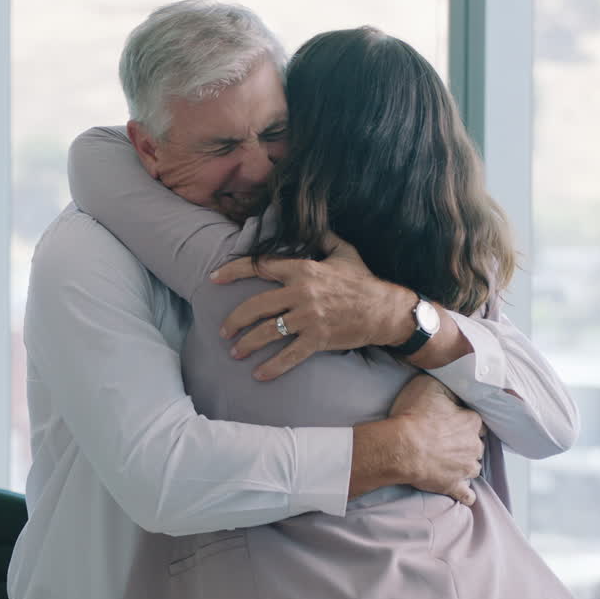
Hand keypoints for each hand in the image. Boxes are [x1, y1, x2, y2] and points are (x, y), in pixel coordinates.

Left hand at [211, 235, 415, 380]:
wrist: (385, 310)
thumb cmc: (364, 280)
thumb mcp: (344, 252)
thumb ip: (325, 238)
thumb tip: (314, 223)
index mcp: (303, 268)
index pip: (260, 266)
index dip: (233, 271)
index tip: (214, 278)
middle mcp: (301, 292)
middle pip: (256, 305)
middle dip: (234, 319)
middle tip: (223, 330)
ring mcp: (308, 317)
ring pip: (267, 332)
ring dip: (247, 344)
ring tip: (235, 352)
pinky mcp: (318, 338)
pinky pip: (289, 355)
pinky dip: (272, 367)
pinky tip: (259, 375)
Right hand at [351, 374, 484, 504]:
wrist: (401, 448)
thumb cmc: (413, 415)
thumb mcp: (429, 386)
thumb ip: (447, 386)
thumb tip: (456, 388)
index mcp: (471, 422)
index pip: (476, 421)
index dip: (464, 420)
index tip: (453, 421)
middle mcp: (473, 446)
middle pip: (476, 445)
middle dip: (466, 443)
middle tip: (449, 442)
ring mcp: (465, 468)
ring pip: (473, 467)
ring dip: (466, 465)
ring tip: (452, 463)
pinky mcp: (453, 486)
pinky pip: (466, 494)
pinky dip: (466, 494)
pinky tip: (466, 495)